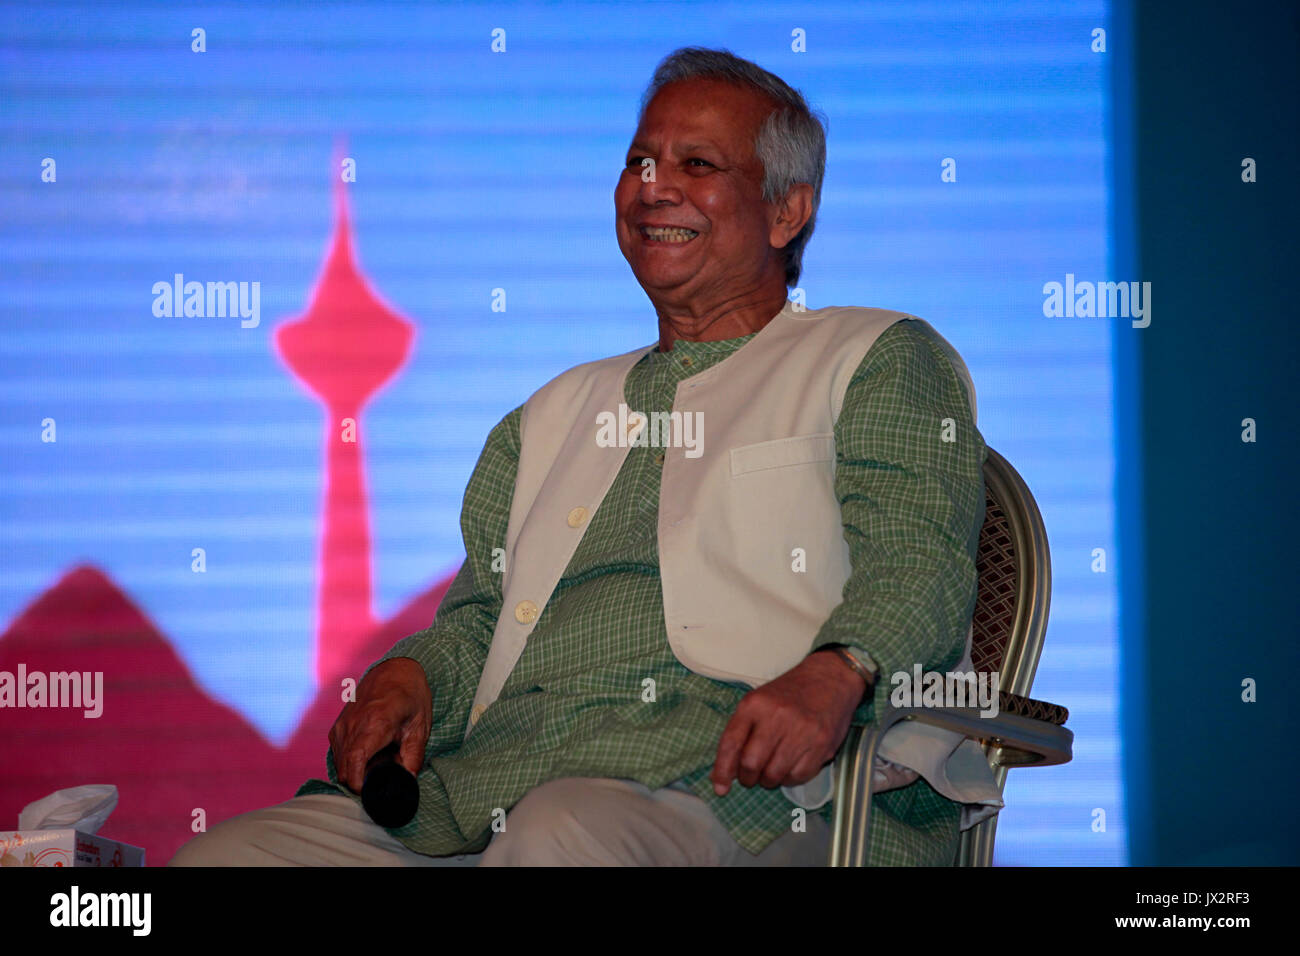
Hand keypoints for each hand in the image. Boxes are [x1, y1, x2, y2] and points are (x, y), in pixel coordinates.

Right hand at [328, 657, 431, 792]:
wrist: (396, 669)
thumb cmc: (411, 696)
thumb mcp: (420, 726)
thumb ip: (413, 756)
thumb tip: (407, 781)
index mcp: (374, 723)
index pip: (354, 762)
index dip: (358, 783)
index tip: (370, 792)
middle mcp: (352, 724)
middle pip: (345, 768)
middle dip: (361, 781)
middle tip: (384, 776)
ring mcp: (341, 725)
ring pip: (340, 763)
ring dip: (356, 771)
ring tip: (381, 760)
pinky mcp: (337, 727)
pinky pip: (338, 754)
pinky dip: (351, 761)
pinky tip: (371, 753)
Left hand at [710, 649, 868, 795]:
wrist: (829, 679)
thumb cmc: (789, 694)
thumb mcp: (758, 702)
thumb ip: (740, 733)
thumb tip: (725, 772)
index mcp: (755, 704)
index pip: (731, 743)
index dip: (722, 770)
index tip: (720, 787)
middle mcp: (777, 716)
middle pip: (751, 763)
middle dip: (747, 778)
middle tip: (750, 776)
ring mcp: (802, 731)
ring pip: (774, 774)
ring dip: (769, 780)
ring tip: (771, 770)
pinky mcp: (822, 744)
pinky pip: (798, 776)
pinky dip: (790, 778)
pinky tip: (789, 767)